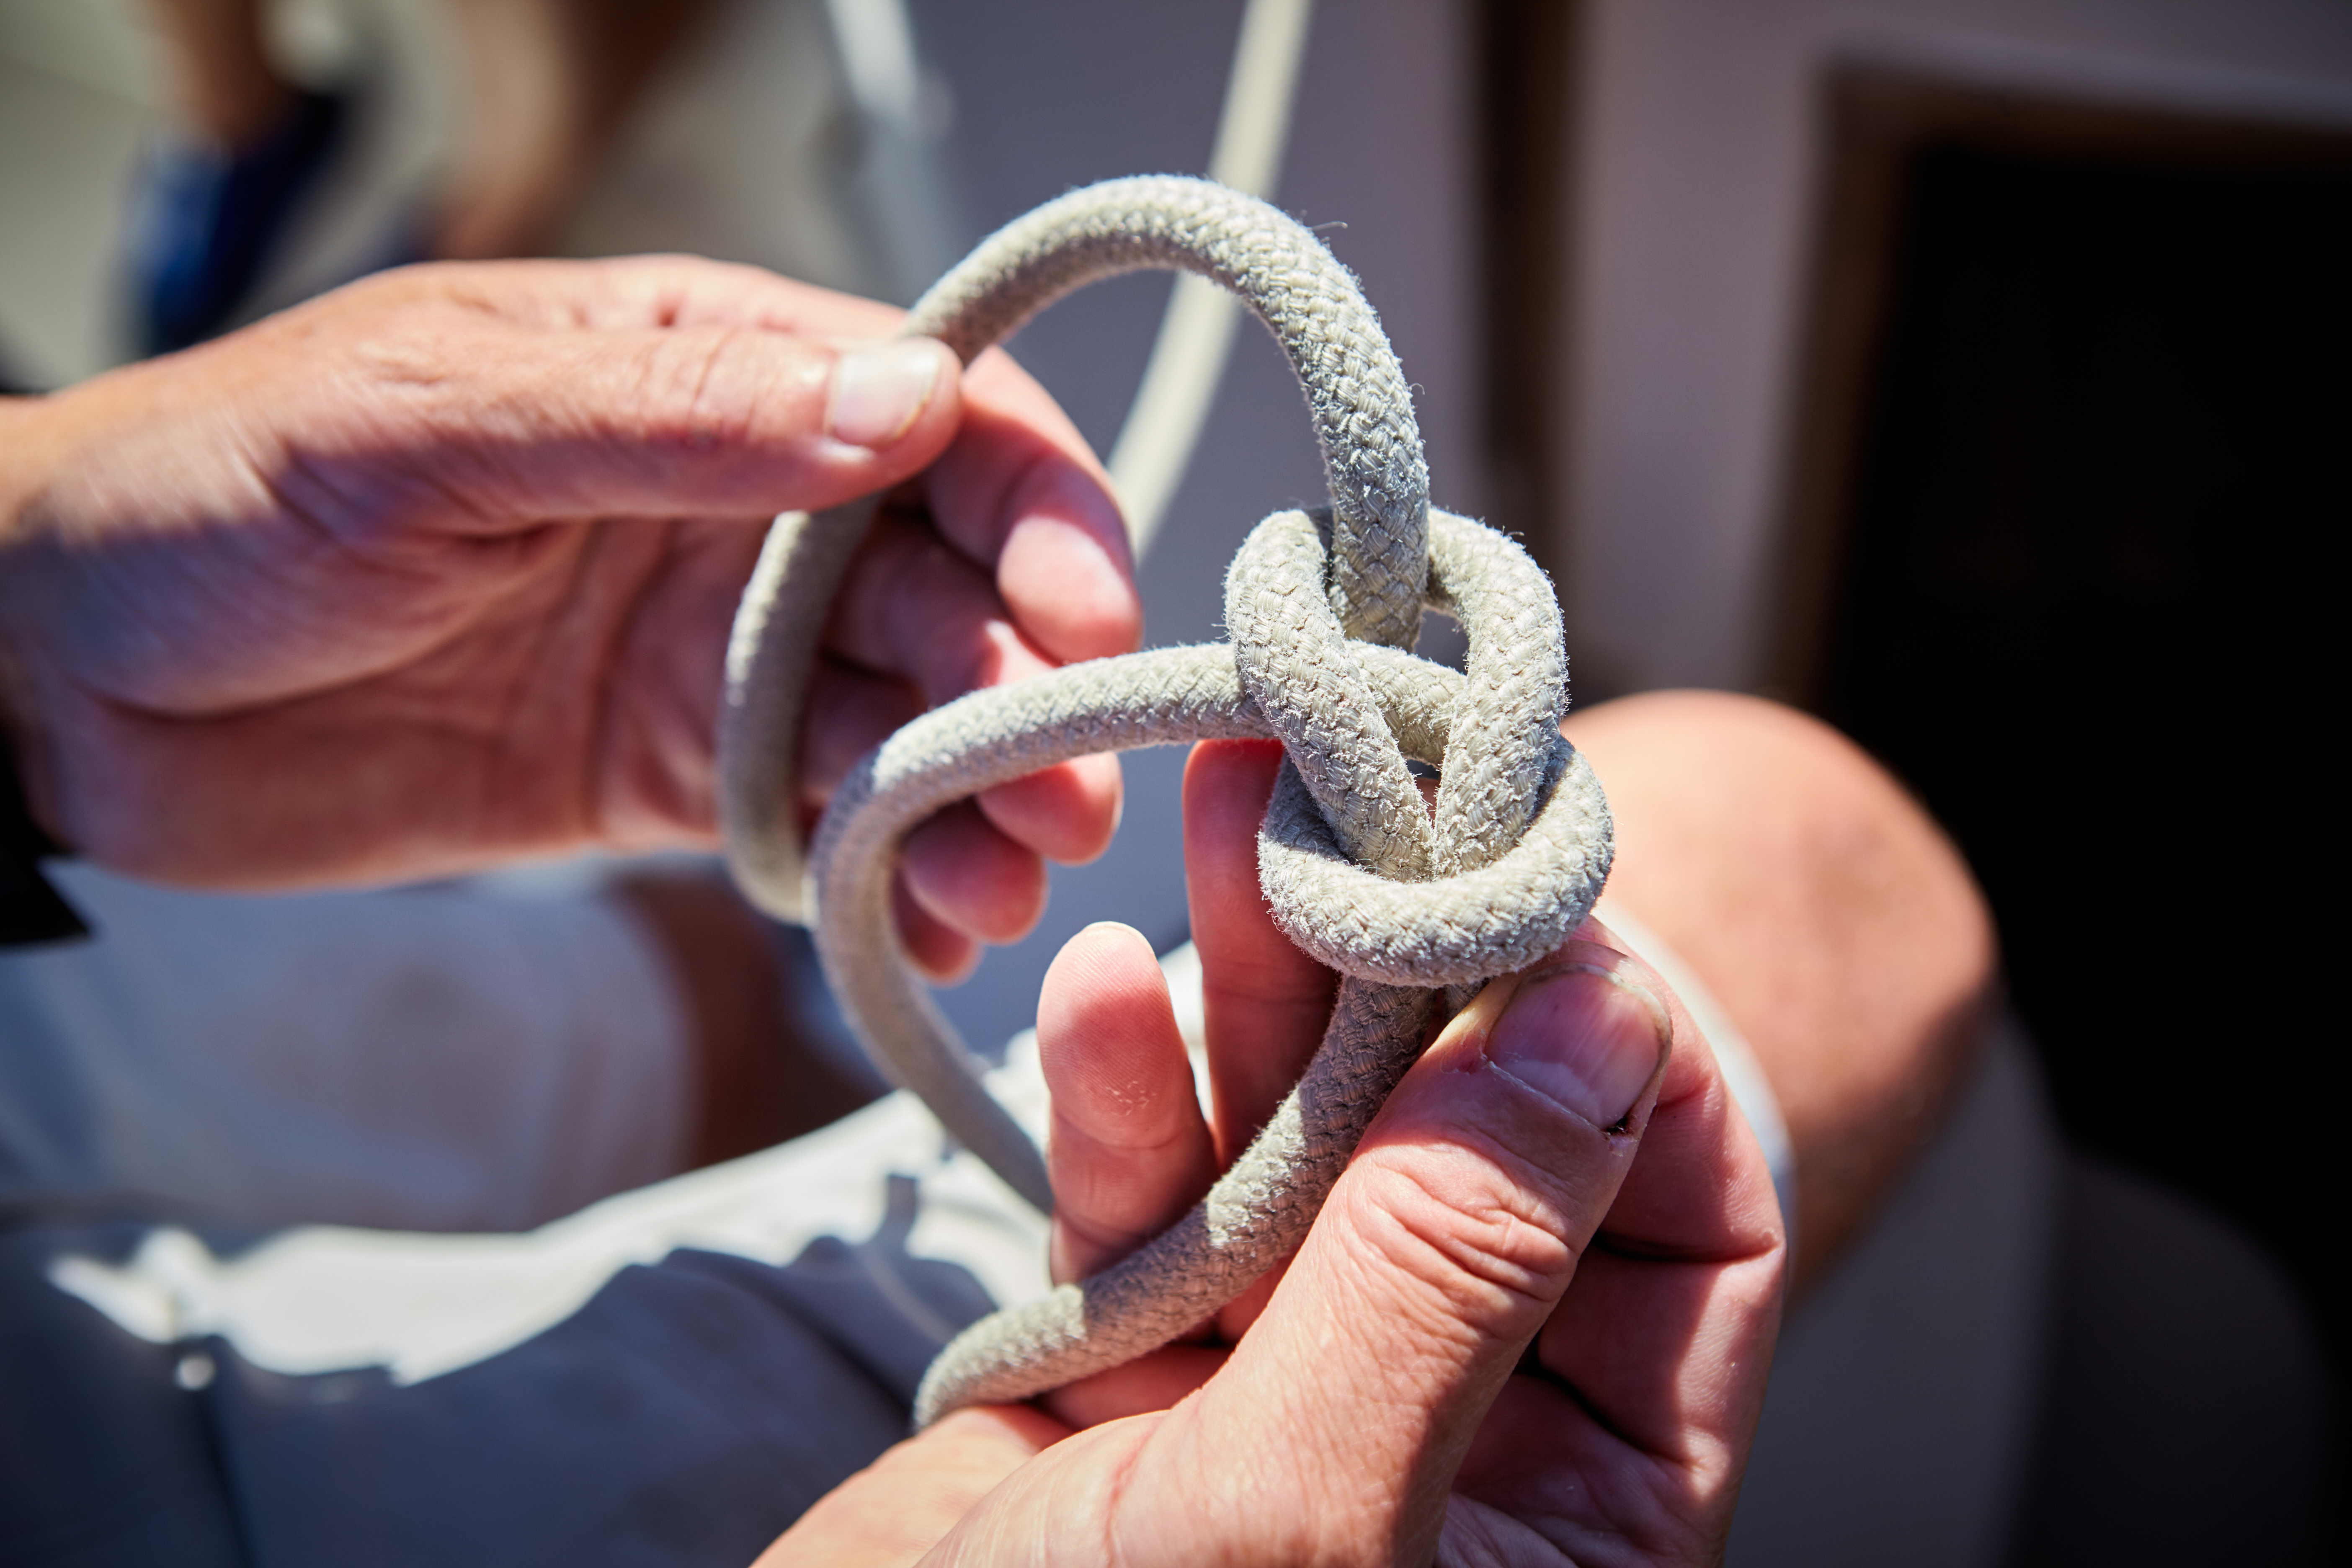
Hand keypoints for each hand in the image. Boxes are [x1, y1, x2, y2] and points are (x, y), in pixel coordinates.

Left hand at [0, 257, 1136, 972]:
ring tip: (1003, 883)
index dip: (1036, 510)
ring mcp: (715, 649)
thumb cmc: (213, 496)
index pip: (936, 416)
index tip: (1084, 616)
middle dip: (1029, 686)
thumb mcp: (428, 426)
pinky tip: (927, 925)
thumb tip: (905, 406)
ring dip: (978, 796)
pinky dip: (891, 871)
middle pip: (954, 584)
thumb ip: (669, 418)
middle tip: (1063, 798)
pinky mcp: (674, 778)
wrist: (57, 679)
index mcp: (702, 370)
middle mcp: (742, 507)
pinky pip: (820, 818)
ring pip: (908, 715)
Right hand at [771, 739, 1787, 1564]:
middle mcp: (1452, 1432)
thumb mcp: (1309, 1522)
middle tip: (1364, 777)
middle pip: (1480, 1154)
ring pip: (1312, 1148)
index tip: (1539, 886)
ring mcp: (1288, 1387)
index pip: (1681, 1234)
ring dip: (1265, 986)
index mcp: (1570, 1513)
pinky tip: (1111, 997)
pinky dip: (1134, 1104)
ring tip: (1232, 808)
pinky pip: (1163, 1206)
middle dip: (1414, 969)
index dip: (1621, 1051)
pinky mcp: (1135, 1368)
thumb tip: (1600, 1030)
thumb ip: (1453, 1275)